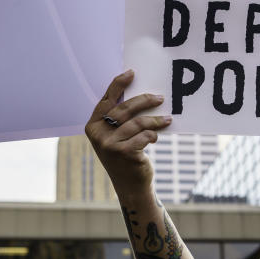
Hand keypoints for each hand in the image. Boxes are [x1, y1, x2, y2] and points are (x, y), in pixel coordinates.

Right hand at [85, 70, 171, 194]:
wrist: (130, 185)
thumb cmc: (125, 155)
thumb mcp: (116, 136)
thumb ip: (120, 119)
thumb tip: (139, 94)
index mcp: (92, 126)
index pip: (106, 100)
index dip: (118, 84)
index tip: (132, 73)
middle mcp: (98, 135)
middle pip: (124, 109)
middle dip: (145, 101)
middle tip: (160, 98)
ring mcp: (110, 145)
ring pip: (138, 123)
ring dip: (155, 120)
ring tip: (167, 120)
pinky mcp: (124, 153)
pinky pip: (144, 135)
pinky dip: (153, 135)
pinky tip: (155, 137)